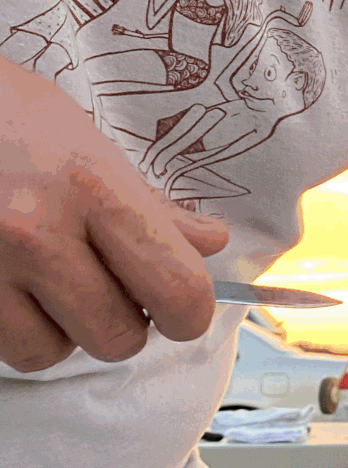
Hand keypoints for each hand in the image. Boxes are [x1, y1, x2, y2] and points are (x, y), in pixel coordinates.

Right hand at [0, 57, 228, 369]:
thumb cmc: (6, 115)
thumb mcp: (86, 143)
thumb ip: (147, 202)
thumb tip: (208, 242)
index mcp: (92, 188)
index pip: (177, 289)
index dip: (189, 312)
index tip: (178, 304)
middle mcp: (37, 233)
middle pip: (118, 336)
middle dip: (121, 322)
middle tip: (105, 285)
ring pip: (53, 352)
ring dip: (62, 330)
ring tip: (49, 282)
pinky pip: (5, 347)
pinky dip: (17, 329)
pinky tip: (14, 286)